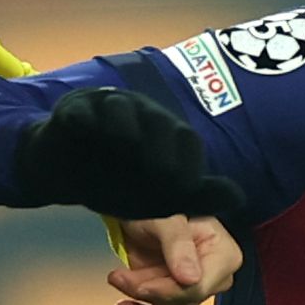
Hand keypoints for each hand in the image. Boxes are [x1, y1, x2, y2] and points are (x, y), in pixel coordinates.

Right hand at [9, 85, 245, 222]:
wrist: (65, 171)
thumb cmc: (118, 181)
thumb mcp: (160, 197)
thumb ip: (198, 196)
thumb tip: (239, 197)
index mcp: (168, 132)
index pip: (188, 143)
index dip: (188, 167)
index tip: (185, 190)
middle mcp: (143, 113)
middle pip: (159, 124)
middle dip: (161, 151)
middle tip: (161, 177)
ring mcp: (108, 107)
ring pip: (122, 110)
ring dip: (126, 128)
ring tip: (126, 146)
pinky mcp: (76, 108)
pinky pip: (81, 110)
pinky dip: (83, 119)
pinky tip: (82, 130)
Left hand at [107, 214, 238, 304]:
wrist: (140, 211)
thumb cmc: (156, 206)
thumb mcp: (166, 218)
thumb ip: (178, 245)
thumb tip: (190, 280)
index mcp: (223, 255)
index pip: (196, 289)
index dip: (165, 292)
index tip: (138, 286)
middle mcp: (215, 278)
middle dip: (147, 298)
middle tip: (117, 278)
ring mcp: (195, 291)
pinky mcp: (177, 301)